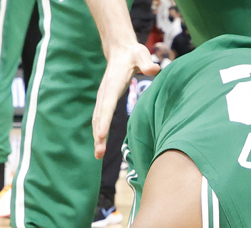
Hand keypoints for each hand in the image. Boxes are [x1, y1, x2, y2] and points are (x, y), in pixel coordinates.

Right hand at [91, 44, 158, 158]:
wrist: (119, 50)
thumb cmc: (133, 54)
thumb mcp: (141, 55)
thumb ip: (147, 63)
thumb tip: (154, 69)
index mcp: (113, 84)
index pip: (107, 105)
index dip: (104, 121)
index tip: (100, 135)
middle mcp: (104, 92)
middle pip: (99, 116)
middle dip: (98, 135)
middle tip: (99, 153)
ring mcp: (102, 96)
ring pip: (97, 119)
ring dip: (97, 137)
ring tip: (98, 155)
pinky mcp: (104, 100)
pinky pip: (99, 117)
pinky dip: (98, 130)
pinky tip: (99, 143)